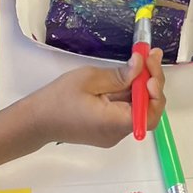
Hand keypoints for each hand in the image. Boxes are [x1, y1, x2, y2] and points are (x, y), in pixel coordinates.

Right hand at [26, 51, 165, 148]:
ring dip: (142, 87)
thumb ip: (119, 75)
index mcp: (114, 122)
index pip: (150, 112)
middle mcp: (118, 133)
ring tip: (142, 61)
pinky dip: (130, 95)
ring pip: (138, 111)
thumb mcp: (89, 79)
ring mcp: (112, 134)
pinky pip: (126, 112)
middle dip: (152, 84)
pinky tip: (128, 76)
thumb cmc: (58, 99)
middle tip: (150, 59)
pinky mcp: (106, 130)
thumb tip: (141, 65)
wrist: (36, 120)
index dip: (156, 89)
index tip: (149, 65)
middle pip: (148, 112)